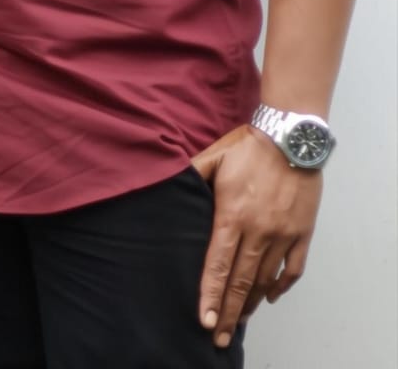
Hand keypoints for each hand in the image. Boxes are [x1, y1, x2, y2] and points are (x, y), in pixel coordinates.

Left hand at [192, 125, 323, 348]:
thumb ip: (193, 174)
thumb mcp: (215, 156)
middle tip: (218, 338)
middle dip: (227, 312)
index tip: (204, 320)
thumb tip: (172, 185)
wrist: (291, 137)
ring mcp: (283, 234)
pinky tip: (270, 297)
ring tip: (238, 321)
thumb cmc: (249, 145)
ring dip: (251, 303)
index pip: (218, 264)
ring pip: (265, 280)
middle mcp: (258, 231)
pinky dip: (281, 286)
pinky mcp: (303, 233)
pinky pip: (293, 269)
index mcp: (232, 215)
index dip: (210, 294)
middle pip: (241, 281)